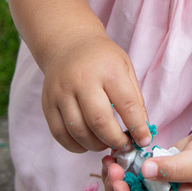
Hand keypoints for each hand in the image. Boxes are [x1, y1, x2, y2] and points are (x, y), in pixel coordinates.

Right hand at [39, 31, 151, 152]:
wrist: (68, 44)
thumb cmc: (102, 59)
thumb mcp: (125, 69)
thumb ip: (135, 100)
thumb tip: (142, 132)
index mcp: (108, 69)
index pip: (126, 104)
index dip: (137, 127)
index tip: (144, 140)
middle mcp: (82, 80)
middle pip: (99, 121)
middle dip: (114, 140)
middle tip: (123, 146)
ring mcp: (61, 92)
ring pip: (78, 130)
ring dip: (95, 145)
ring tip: (106, 143)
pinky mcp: (48, 103)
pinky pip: (59, 133)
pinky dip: (75, 146)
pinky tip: (87, 143)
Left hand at [101, 125, 191, 190]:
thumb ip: (171, 168)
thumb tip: (144, 170)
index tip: (118, 182)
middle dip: (117, 188)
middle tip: (111, 166)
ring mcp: (160, 185)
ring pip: (132, 188)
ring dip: (117, 176)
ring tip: (109, 159)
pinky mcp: (158, 170)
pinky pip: (137, 172)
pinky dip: (126, 165)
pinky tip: (120, 152)